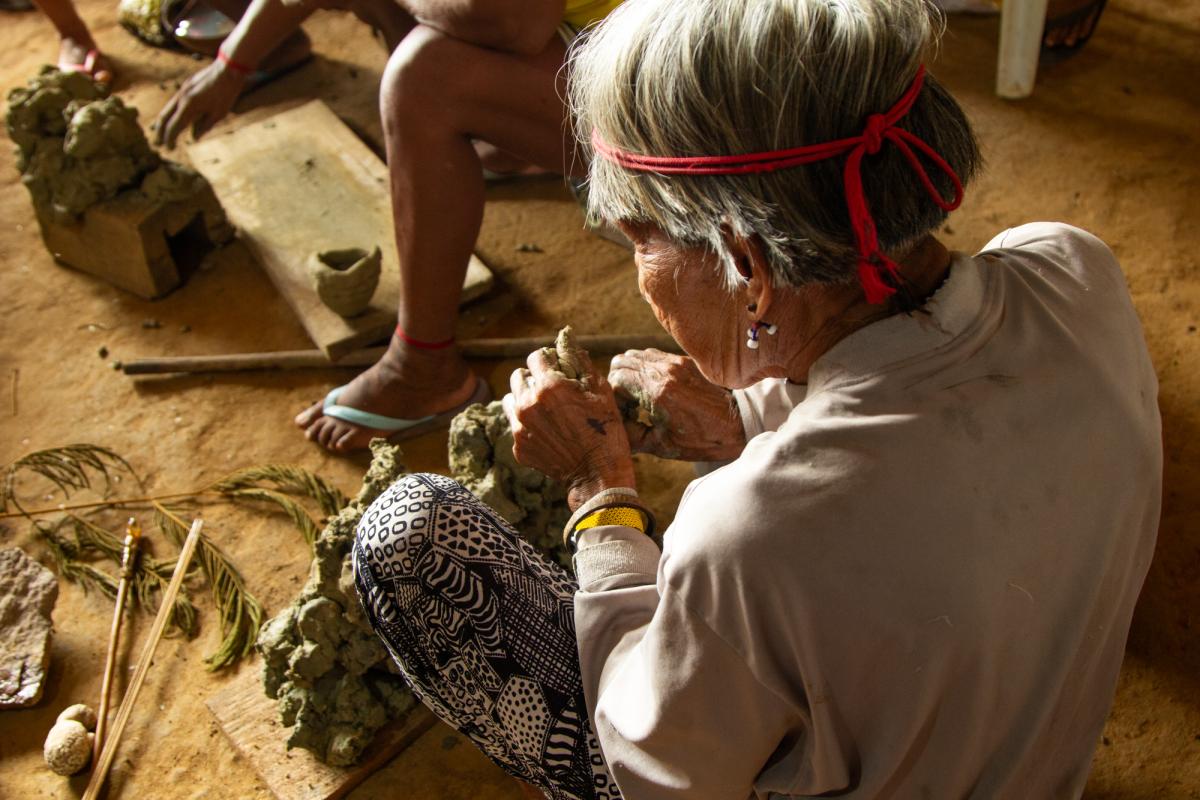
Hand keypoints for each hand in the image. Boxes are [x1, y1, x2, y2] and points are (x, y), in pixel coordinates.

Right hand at [154, 61, 245, 148]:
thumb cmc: (226, 93)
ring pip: (167, 109)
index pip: (174, 126)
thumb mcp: (218, 114)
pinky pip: (175, 102)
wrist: (228, 68)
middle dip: (160, 132)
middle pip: (164, 117)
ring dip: (163, 122)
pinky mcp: (186, 86)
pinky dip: (171, 113)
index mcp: (189, 106)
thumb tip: (192, 138)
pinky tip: (173, 120)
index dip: (170, 139)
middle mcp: (181, 97)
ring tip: (160, 133)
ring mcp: (182, 90)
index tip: (169, 149)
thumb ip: (203, 126)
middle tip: (157, 144)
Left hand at [503, 347, 635, 510]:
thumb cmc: (604, 429)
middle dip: (533, 379)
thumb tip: (566, 339)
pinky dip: (526, 424)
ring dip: (524, 399)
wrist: (597, 474)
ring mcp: (519, 427)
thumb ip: (579, 360)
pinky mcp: (518, 446)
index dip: (548, 361)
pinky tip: (547, 432)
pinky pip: (515, 424)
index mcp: (548, 386)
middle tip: (551, 391)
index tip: (558, 370)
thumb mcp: (599, 389)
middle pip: (518, 376)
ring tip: (545, 411)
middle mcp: (528, 403)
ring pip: (511, 399)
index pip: (535, 357)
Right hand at [609, 349, 745, 461]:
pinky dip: (647, 370)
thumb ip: (632, 436)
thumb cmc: (703, 439)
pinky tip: (656, 390)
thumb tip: (615, 427)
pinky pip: (653, 356)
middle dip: (618, 383)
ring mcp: (676, 363)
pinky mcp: (684, 361)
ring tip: (641, 397)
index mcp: (658, 392)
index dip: (614, 398)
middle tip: (629, 404)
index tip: (625, 414)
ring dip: (632, 374)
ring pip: (636, 355)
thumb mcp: (663, 446)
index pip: (616, 379)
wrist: (739, 424)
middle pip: (621, 362)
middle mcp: (665, 371)